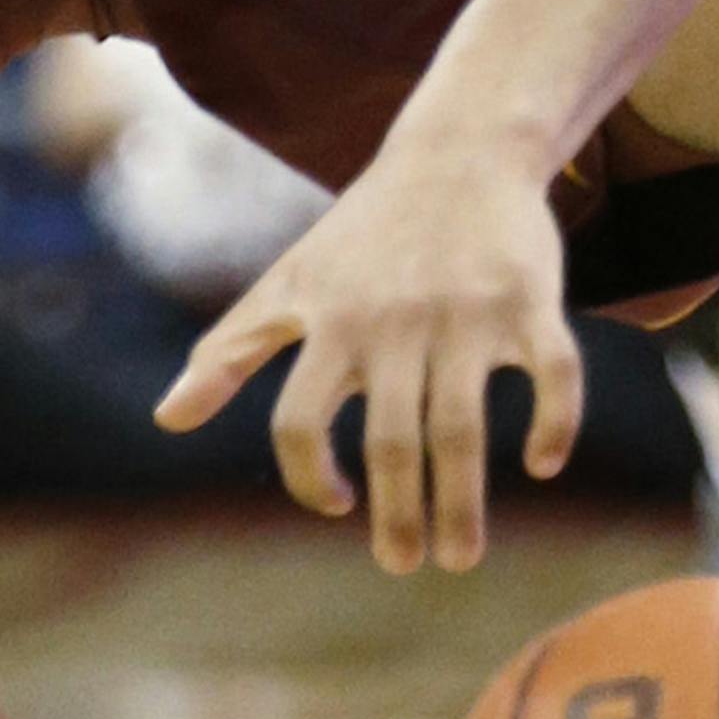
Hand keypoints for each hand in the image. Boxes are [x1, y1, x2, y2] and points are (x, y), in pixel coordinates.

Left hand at [152, 144, 581, 573]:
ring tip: (460, 557)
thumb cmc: (361, 233)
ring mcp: (464, 314)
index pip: (300, 419)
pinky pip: (552, 371)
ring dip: (462, 501)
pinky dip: (554, 420)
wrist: (455, 153)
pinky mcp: (529, 300)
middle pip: (389, 439)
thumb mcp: (286, 284)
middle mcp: (393, 323)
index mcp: (330, 323)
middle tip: (405, 565)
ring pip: (461, 425)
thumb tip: (165, 420)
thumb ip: (227, 353)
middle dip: (396, 514)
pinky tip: (544, 464)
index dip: (309, 474)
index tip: (335, 507)